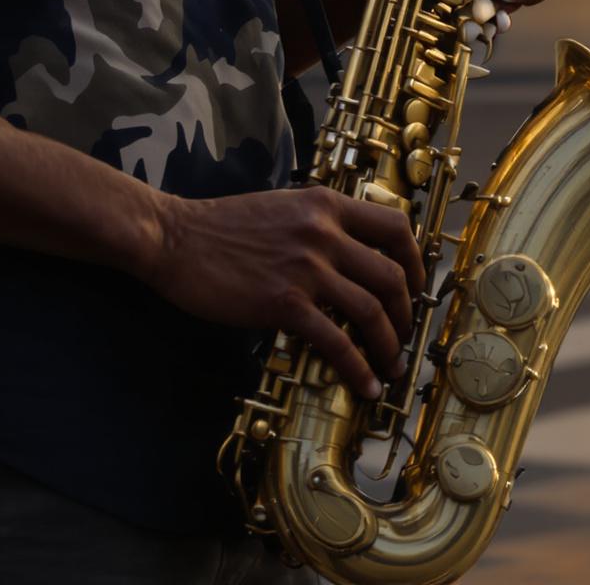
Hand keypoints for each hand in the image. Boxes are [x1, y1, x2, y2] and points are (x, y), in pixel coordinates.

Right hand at [142, 185, 424, 403]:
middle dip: (407, 313)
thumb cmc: (220, 226)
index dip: (415, 261)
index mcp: (325, 205)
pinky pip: (337, 342)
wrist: (174, 238)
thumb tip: (348, 255)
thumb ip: (317, 224)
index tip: (414, 286)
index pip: (395, 226)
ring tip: (390, 366)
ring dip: (390, 345)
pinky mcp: (284, 303)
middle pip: (392, 275)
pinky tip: (363, 384)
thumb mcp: (281, 207)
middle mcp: (324, 232)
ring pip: (372, 310)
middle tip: (404, 335)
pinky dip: (358, 368)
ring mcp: (306, 268)